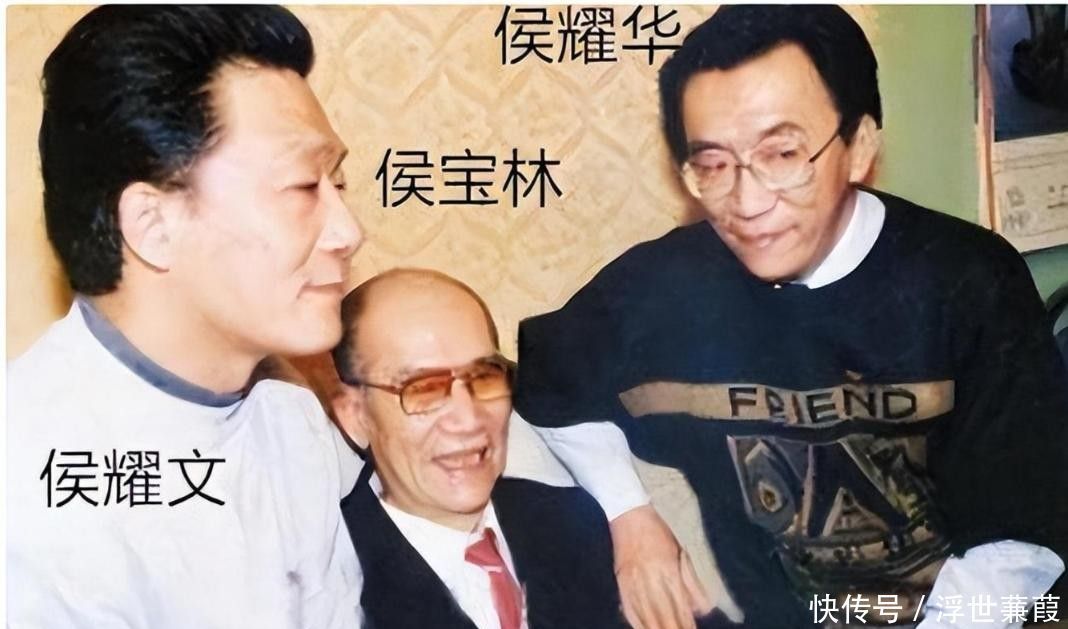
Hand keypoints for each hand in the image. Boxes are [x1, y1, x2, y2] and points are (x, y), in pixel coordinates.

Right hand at [610, 504, 713, 628]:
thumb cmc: (659, 529)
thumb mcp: (681, 551)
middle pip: (663, 616)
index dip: (686, 625)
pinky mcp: (621, 581)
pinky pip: (628, 608)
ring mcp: (633, 582)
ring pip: (645, 616)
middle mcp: (650, 580)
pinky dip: (636, 622)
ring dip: (655, 628)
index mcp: (669, 571)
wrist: (629, 512)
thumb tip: (701, 608)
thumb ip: (691, 582)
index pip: (680, 608)